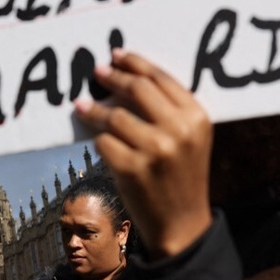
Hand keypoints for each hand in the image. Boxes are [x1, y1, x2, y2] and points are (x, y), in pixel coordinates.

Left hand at [75, 49, 213, 258]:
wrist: (182, 224)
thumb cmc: (181, 176)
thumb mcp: (190, 139)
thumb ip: (169, 110)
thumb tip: (127, 77)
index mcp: (196, 117)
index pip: (160, 78)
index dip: (135, 63)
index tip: (116, 55)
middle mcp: (178, 131)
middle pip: (136, 89)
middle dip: (112, 78)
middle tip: (97, 73)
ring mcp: (154, 150)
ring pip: (114, 115)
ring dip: (94, 110)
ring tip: (82, 106)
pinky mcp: (132, 169)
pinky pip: (103, 141)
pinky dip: (97, 138)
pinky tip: (95, 137)